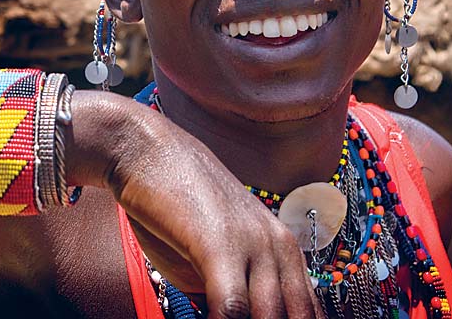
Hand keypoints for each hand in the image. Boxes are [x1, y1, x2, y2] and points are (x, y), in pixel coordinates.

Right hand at [72, 94, 324, 318]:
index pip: (307, 315)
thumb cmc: (172, 205)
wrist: (144, 150)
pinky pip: (233, 311)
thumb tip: (233, 315)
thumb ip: (230, 292)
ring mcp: (253, 246)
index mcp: (285, 252)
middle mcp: (280, 249)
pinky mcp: (220, 246)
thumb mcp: (211, 254)